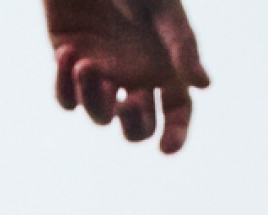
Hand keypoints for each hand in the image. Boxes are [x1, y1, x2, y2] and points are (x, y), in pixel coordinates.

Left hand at [45, 0, 209, 155]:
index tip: (168, 148)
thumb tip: (203, 86)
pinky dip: (65, 85)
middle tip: (131, 103)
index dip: (175, 132)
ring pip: (98, 114)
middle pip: (137, 124)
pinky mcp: (67, 61)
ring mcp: (100, 71)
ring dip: (94, 100)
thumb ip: (180, 45)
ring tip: (90, 65)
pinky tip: (70, 54)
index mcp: (163, 63)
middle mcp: (133, 73)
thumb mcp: (161, 7)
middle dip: (134, 125)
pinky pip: (65, 97)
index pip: (177, 110)